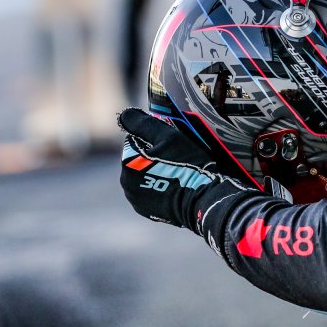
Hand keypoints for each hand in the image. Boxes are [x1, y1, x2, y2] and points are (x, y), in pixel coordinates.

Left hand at [118, 107, 222, 229]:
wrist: (203, 201)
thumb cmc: (187, 166)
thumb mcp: (168, 136)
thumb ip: (143, 123)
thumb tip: (124, 116)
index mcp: (127, 163)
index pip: (136, 139)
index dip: (155, 139)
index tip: (171, 146)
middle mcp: (125, 182)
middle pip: (139, 158)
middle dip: (153, 156)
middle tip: (176, 160)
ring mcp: (135, 199)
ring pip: (144, 175)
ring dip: (155, 172)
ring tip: (177, 174)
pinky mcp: (145, 211)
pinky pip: (149, 191)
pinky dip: (158, 187)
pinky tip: (175, 187)